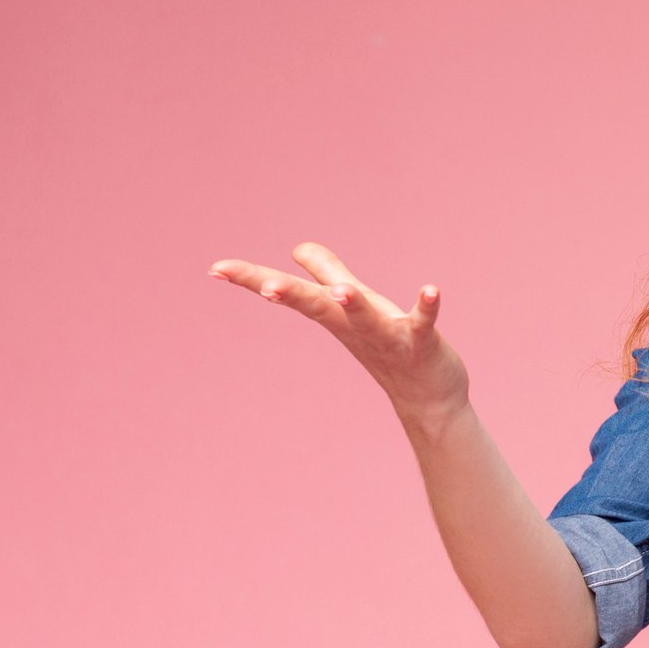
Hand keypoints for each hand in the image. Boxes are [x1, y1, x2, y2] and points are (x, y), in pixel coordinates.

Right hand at [208, 241, 469, 423]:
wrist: (428, 399)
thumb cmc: (389, 346)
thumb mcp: (355, 305)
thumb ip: (328, 274)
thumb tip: (297, 248)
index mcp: (335, 315)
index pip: (290, 293)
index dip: (254, 280)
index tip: (216, 268)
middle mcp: (355, 327)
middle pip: (320, 307)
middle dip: (294, 295)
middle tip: (265, 286)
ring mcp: (388, 337)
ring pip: (367, 320)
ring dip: (354, 304)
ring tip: (341, 290)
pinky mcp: (422, 344)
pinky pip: (423, 325)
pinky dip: (427, 308)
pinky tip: (431, 290)